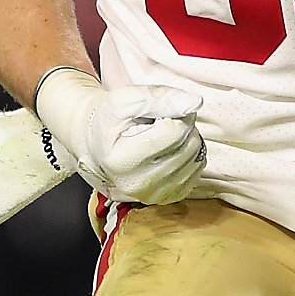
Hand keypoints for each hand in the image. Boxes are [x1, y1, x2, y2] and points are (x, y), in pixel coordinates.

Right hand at [34, 68, 205, 204]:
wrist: (97, 146)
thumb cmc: (109, 121)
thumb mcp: (123, 99)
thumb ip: (158, 97)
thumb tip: (194, 103)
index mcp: (121, 160)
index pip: (174, 131)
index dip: (175, 111)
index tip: (161, 109)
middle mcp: (137, 184)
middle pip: (188, 145)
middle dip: (182, 126)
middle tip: (161, 121)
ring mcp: (153, 195)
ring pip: (196, 158)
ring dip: (186, 140)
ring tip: (163, 136)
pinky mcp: (168, 198)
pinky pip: (197, 172)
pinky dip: (189, 157)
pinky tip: (169, 151)